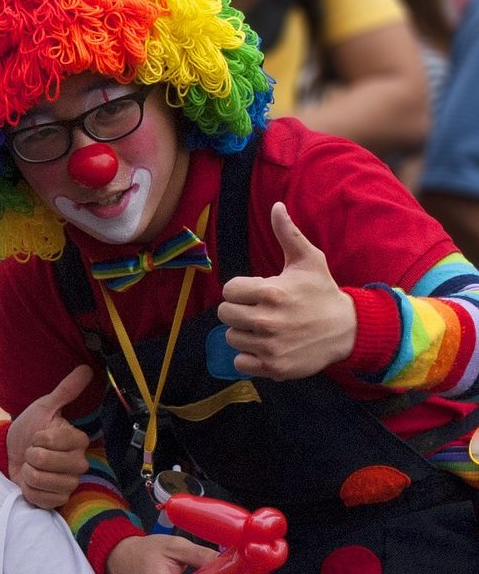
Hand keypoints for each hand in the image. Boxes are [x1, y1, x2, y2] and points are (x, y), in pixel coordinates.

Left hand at [6, 365, 92, 507]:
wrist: (14, 451)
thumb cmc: (31, 428)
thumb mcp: (44, 406)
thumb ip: (65, 390)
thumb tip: (86, 369)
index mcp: (78, 441)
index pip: (57, 441)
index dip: (40, 438)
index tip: (37, 435)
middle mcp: (79, 464)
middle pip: (48, 462)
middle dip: (31, 455)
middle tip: (32, 453)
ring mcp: (69, 484)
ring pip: (42, 481)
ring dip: (28, 472)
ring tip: (31, 467)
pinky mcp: (58, 501)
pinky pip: (39, 498)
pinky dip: (28, 490)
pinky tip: (29, 482)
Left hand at [218, 203, 355, 379]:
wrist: (347, 329)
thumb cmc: (322, 292)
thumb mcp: (308, 260)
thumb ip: (288, 234)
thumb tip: (276, 206)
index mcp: (270, 291)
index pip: (229, 291)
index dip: (240, 290)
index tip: (256, 292)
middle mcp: (267, 320)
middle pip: (225, 314)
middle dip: (238, 310)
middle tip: (258, 310)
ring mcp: (270, 346)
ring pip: (231, 338)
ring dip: (244, 333)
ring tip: (264, 328)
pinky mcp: (274, 367)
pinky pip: (240, 363)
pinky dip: (249, 357)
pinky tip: (264, 347)